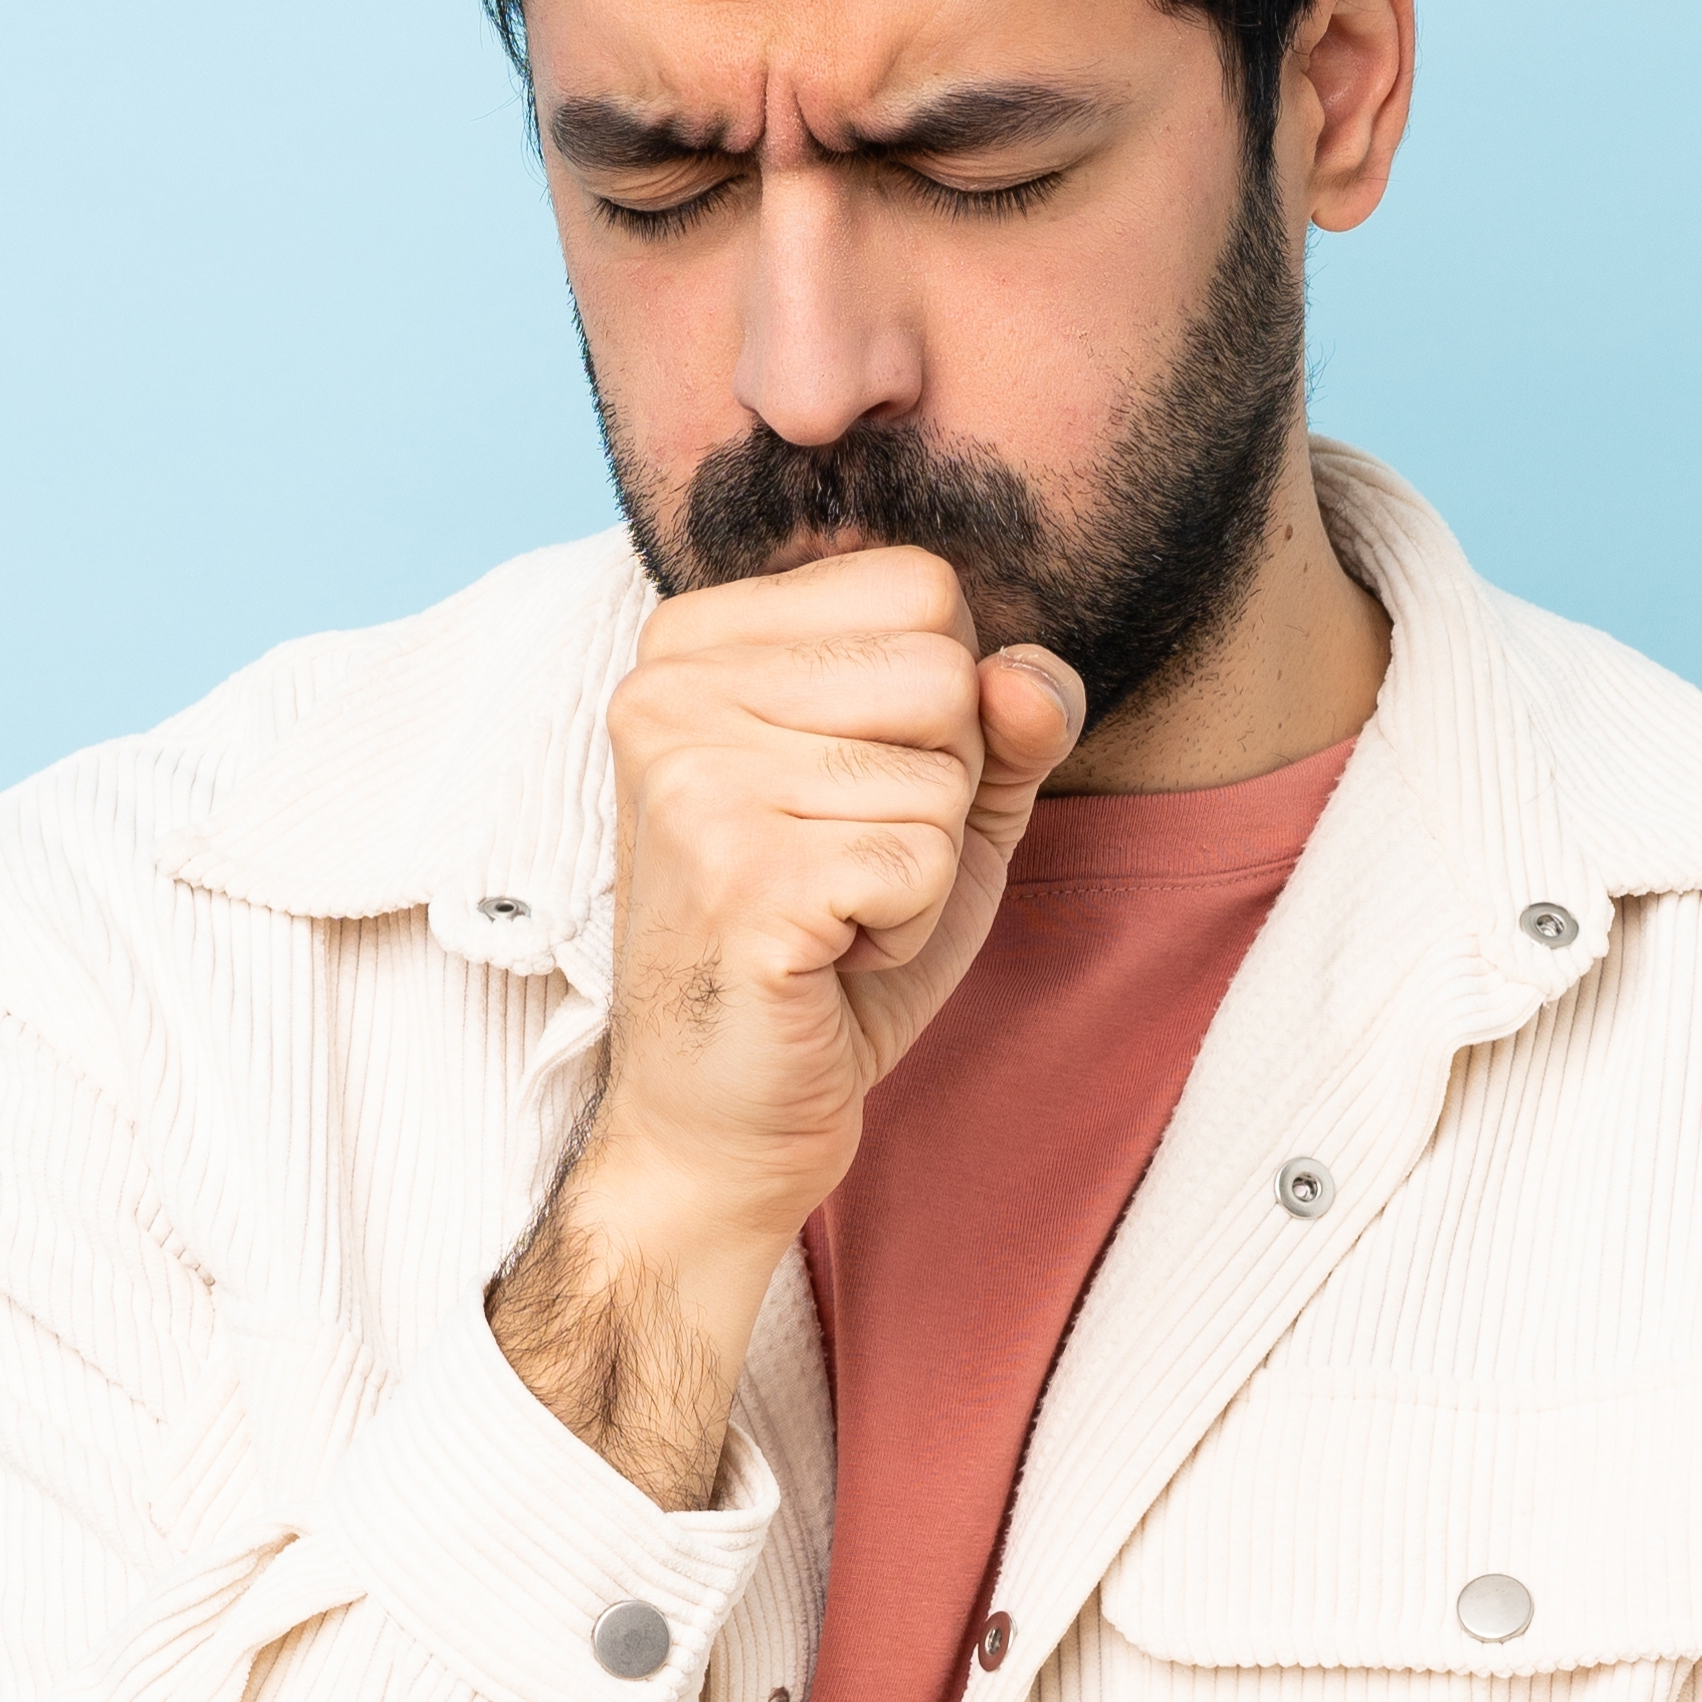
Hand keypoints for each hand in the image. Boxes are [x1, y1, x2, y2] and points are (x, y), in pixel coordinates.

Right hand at [490, 547, 1079, 1500]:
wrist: (724, 1115)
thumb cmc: (827, 948)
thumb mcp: (937, 806)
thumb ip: (1004, 721)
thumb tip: (1032, 675)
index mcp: (697, 637)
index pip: (921, 587)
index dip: (939, 708)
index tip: (847, 795)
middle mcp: (669, 687)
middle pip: (941, 670)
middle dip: (935, 789)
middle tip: (842, 869)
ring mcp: (691, 778)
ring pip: (941, 773)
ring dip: (920, 869)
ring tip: (831, 915)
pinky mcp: (734, 873)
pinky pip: (924, 861)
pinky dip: (907, 928)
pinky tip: (828, 956)